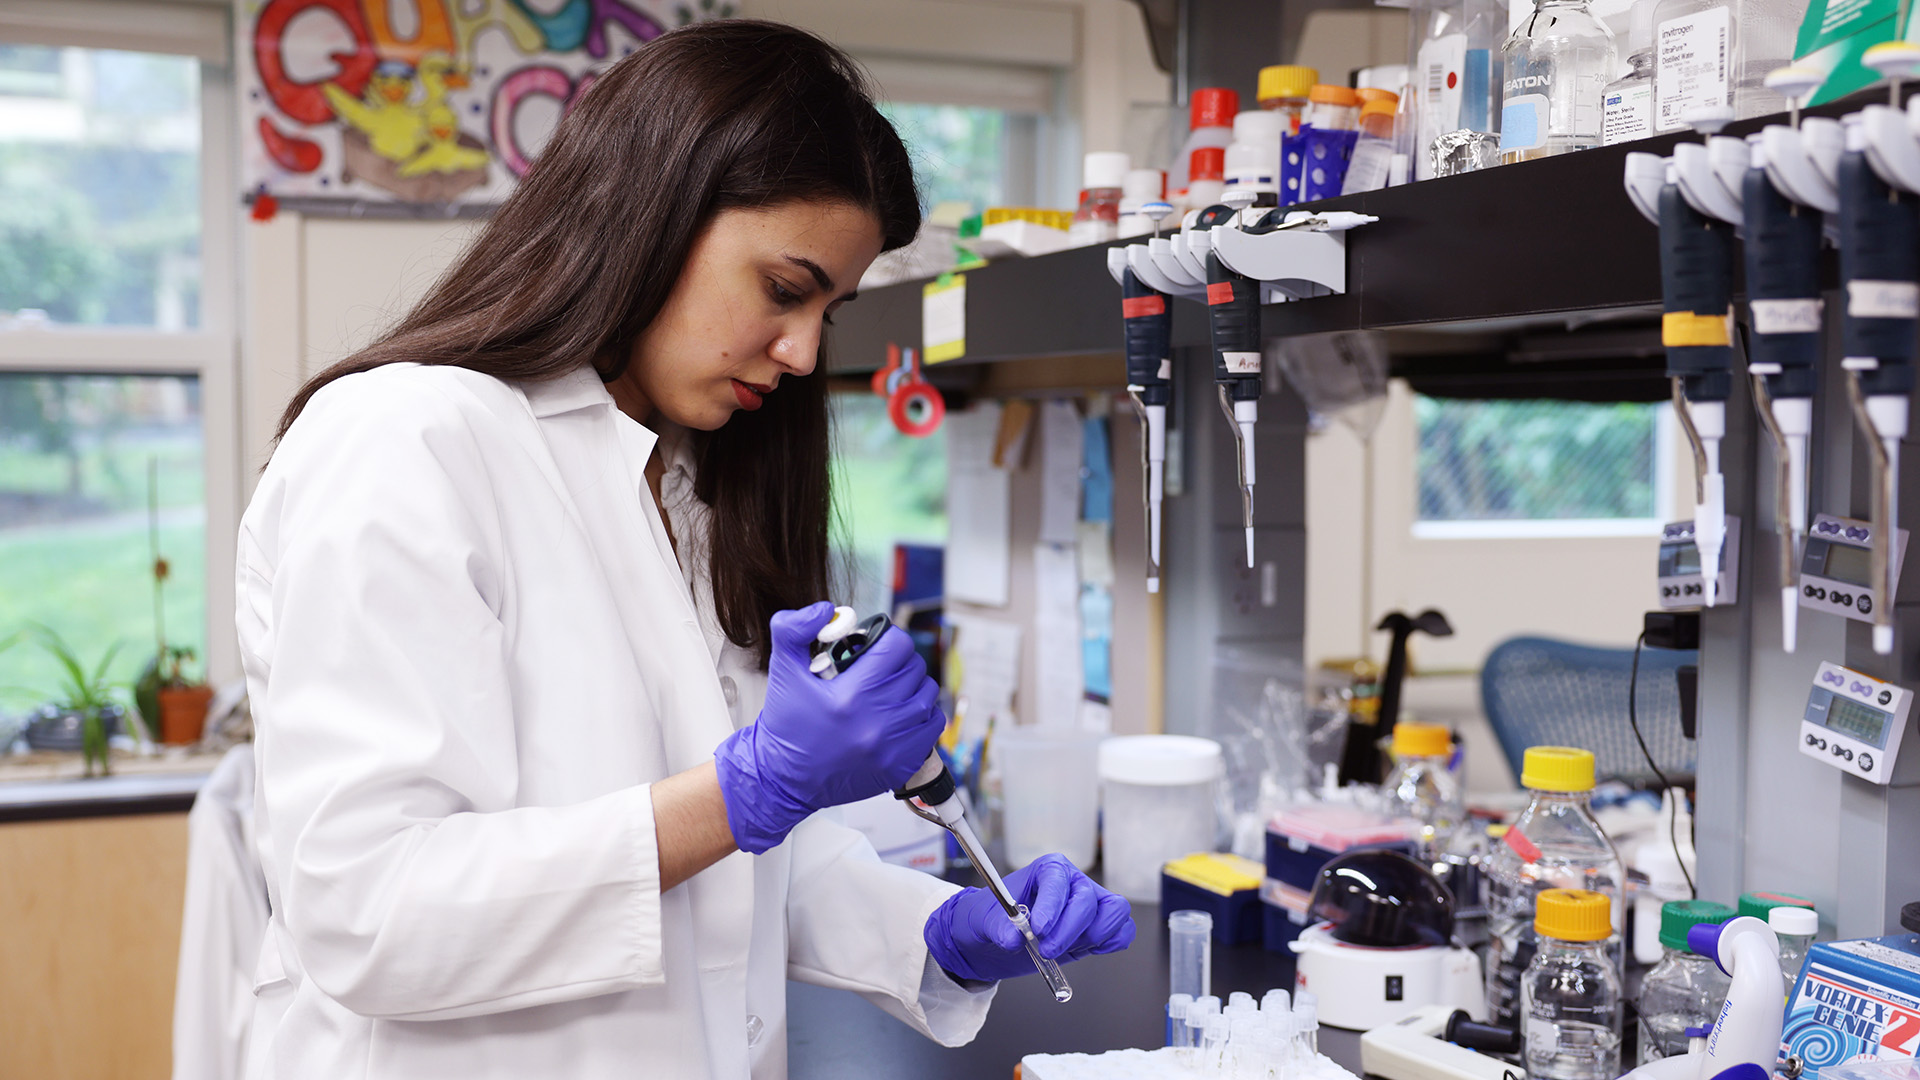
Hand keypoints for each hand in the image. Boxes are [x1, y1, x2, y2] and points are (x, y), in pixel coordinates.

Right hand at [714, 602, 944, 852]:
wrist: (784, 779)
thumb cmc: (787, 727)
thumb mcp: (782, 670)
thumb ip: (793, 630)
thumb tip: (825, 610)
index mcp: (851, 695)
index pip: (897, 646)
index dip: (887, 640)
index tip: (875, 647)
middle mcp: (877, 722)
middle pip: (914, 668)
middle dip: (896, 663)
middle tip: (876, 670)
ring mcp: (894, 746)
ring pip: (927, 695)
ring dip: (911, 687)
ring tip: (887, 691)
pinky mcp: (903, 764)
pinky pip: (934, 726)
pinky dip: (922, 716)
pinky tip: (899, 715)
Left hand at [924, 854, 1135, 982]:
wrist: (998, 938)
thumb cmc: (994, 918)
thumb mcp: (984, 920)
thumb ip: (999, 927)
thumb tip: (1013, 938)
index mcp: (1048, 869)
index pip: (1058, 879)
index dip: (1052, 905)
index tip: (1038, 929)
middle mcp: (1074, 882)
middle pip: (1088, 900)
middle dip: (1068, 930)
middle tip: (1046, 949)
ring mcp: (1091, 904)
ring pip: (1114, 911)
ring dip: (1093, 936)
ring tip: (1064, 948)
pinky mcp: (1099, 927)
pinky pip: (1123, 930)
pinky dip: (1111, 942)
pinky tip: (1086, 950)